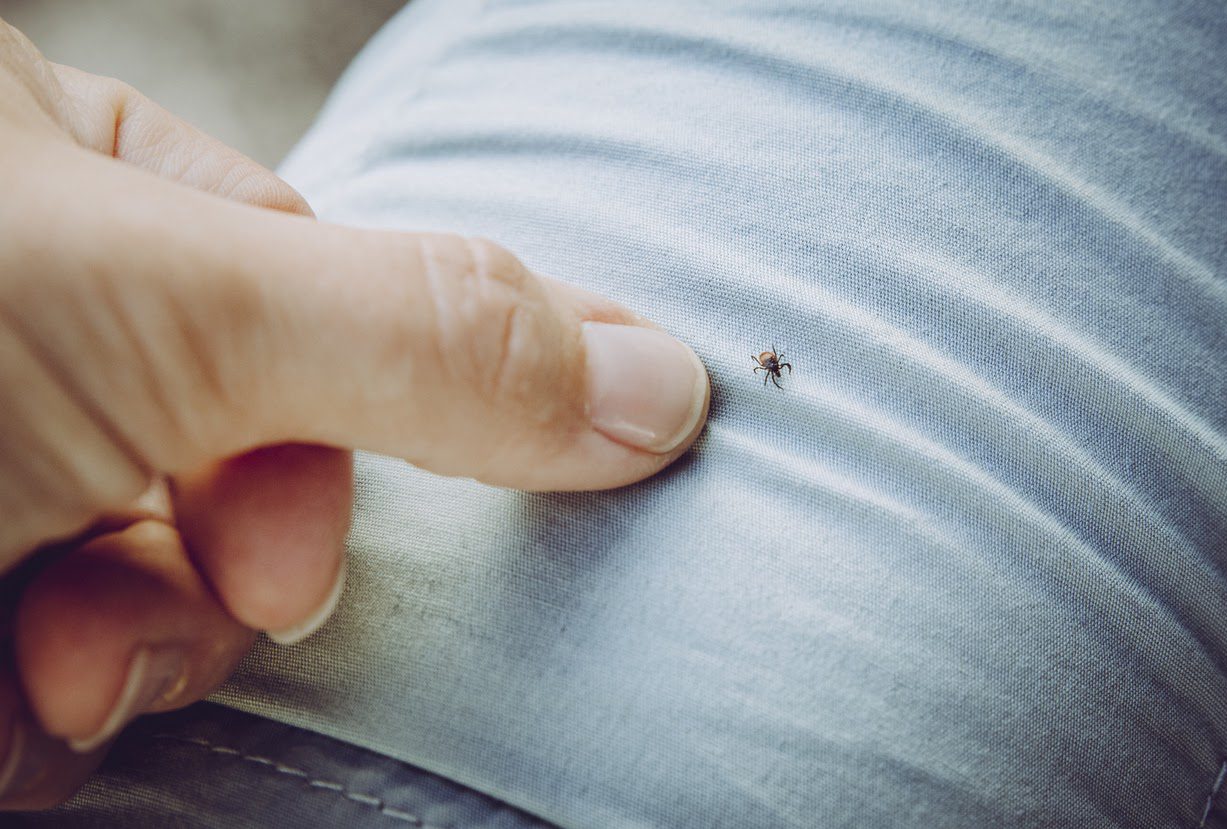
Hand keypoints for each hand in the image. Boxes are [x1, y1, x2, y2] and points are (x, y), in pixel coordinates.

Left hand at [0, 19, 709, 807]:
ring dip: (126, 659)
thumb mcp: (174, 298)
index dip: (389, 389)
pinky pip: (47, 689)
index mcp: (67, 179)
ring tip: (45, 670)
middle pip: (242, 454)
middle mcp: (33, 317)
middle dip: (231, 563)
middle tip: (223, 595)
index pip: (304, 275)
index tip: (476, 478)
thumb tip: (668, 389)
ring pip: (150, 592)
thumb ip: (426, 336)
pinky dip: (33, 729)